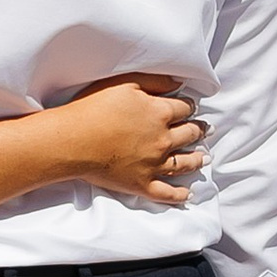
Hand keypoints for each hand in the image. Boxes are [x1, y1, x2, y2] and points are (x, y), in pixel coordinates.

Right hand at [58, 75, 204, 204]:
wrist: (71, 140)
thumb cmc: (92, 107)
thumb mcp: (124, 83)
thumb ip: (154, 82)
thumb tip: (178, 84)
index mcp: (159, 113)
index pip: (184, 108)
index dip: (189, 106)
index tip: (190, 107)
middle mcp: (163, 139)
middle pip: (189, 134)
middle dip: (199, 130)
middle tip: (205, 130)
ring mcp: (154, 164)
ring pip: (184, 163)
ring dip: (197, 159)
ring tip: (204, 157)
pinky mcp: (141, 184)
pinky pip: (167, 193)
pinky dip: (180, 194)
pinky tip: (188, 194)